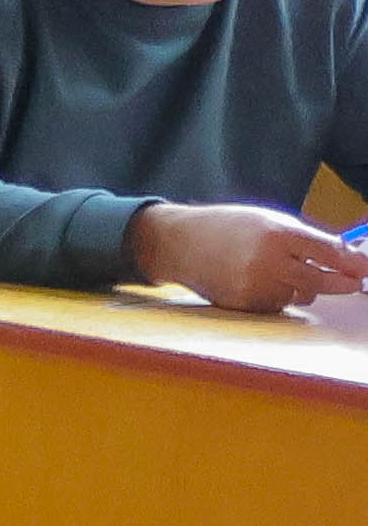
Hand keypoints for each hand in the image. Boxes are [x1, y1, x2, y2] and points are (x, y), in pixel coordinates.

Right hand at [133, 199, 367, 311]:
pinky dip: (277, 296)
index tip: (366, 270)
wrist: (178, 242)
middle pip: (319, 280)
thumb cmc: (227, 227)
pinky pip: (277, 305)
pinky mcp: (243, 303)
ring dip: (300, 286)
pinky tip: (259, 281)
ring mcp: (254, 284)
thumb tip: (345, 256)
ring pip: (299, 294)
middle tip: (354, 284)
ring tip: (279, 272)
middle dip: (341, 283)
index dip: (352, 263)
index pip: (327, 251)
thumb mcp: (268, 220)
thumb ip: (305, 238)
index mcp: (276, 233)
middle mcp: (267, 261)